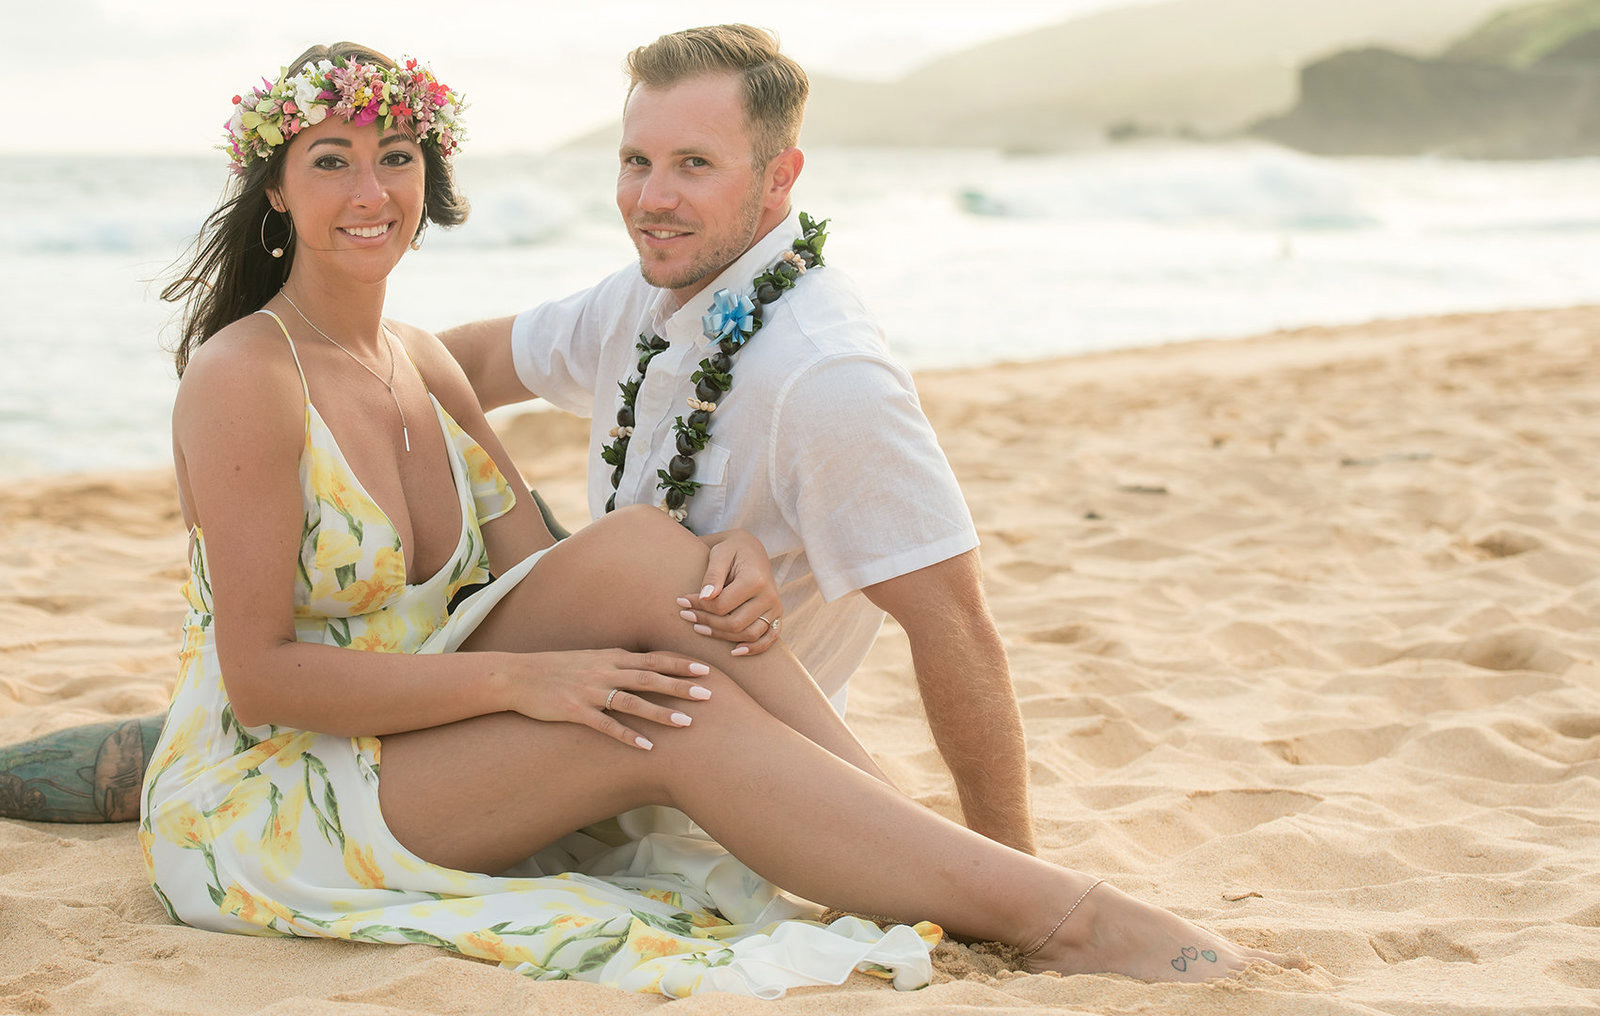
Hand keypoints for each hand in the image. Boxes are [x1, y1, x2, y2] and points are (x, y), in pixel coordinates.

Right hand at [504, 649, 714, 748]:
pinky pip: (606, 724)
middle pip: (649, 677)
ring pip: (632, 701)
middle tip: (708, 694)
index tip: (706, 669)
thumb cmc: (557, 668)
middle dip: (680, 686)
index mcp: (610, 656)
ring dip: (660, 712)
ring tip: (686, 723)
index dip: (680, 664)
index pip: (653, 658)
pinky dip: (627, 735)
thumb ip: (618, 661)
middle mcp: (604, 671)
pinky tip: (646, 747)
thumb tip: (645, 664)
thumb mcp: (591, 657)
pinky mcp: (575, 710)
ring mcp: (589, 691)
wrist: (517, 676)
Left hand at [680, 529, 783, 655]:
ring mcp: (775, 608)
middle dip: (707, 622)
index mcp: (755, 579)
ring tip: (699, 628)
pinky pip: (769, 639)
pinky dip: (753, 649)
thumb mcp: (719, 554)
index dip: (699, 607)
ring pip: (748, 635)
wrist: (752, 551)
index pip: (722, 605)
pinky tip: (733, 652)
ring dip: (721, 636)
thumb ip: (712, 575)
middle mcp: (770, 596)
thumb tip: (705, 597)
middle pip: (734, 623)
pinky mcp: (777, 616)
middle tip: (685, 615)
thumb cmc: (732, 551)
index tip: (681, 601)